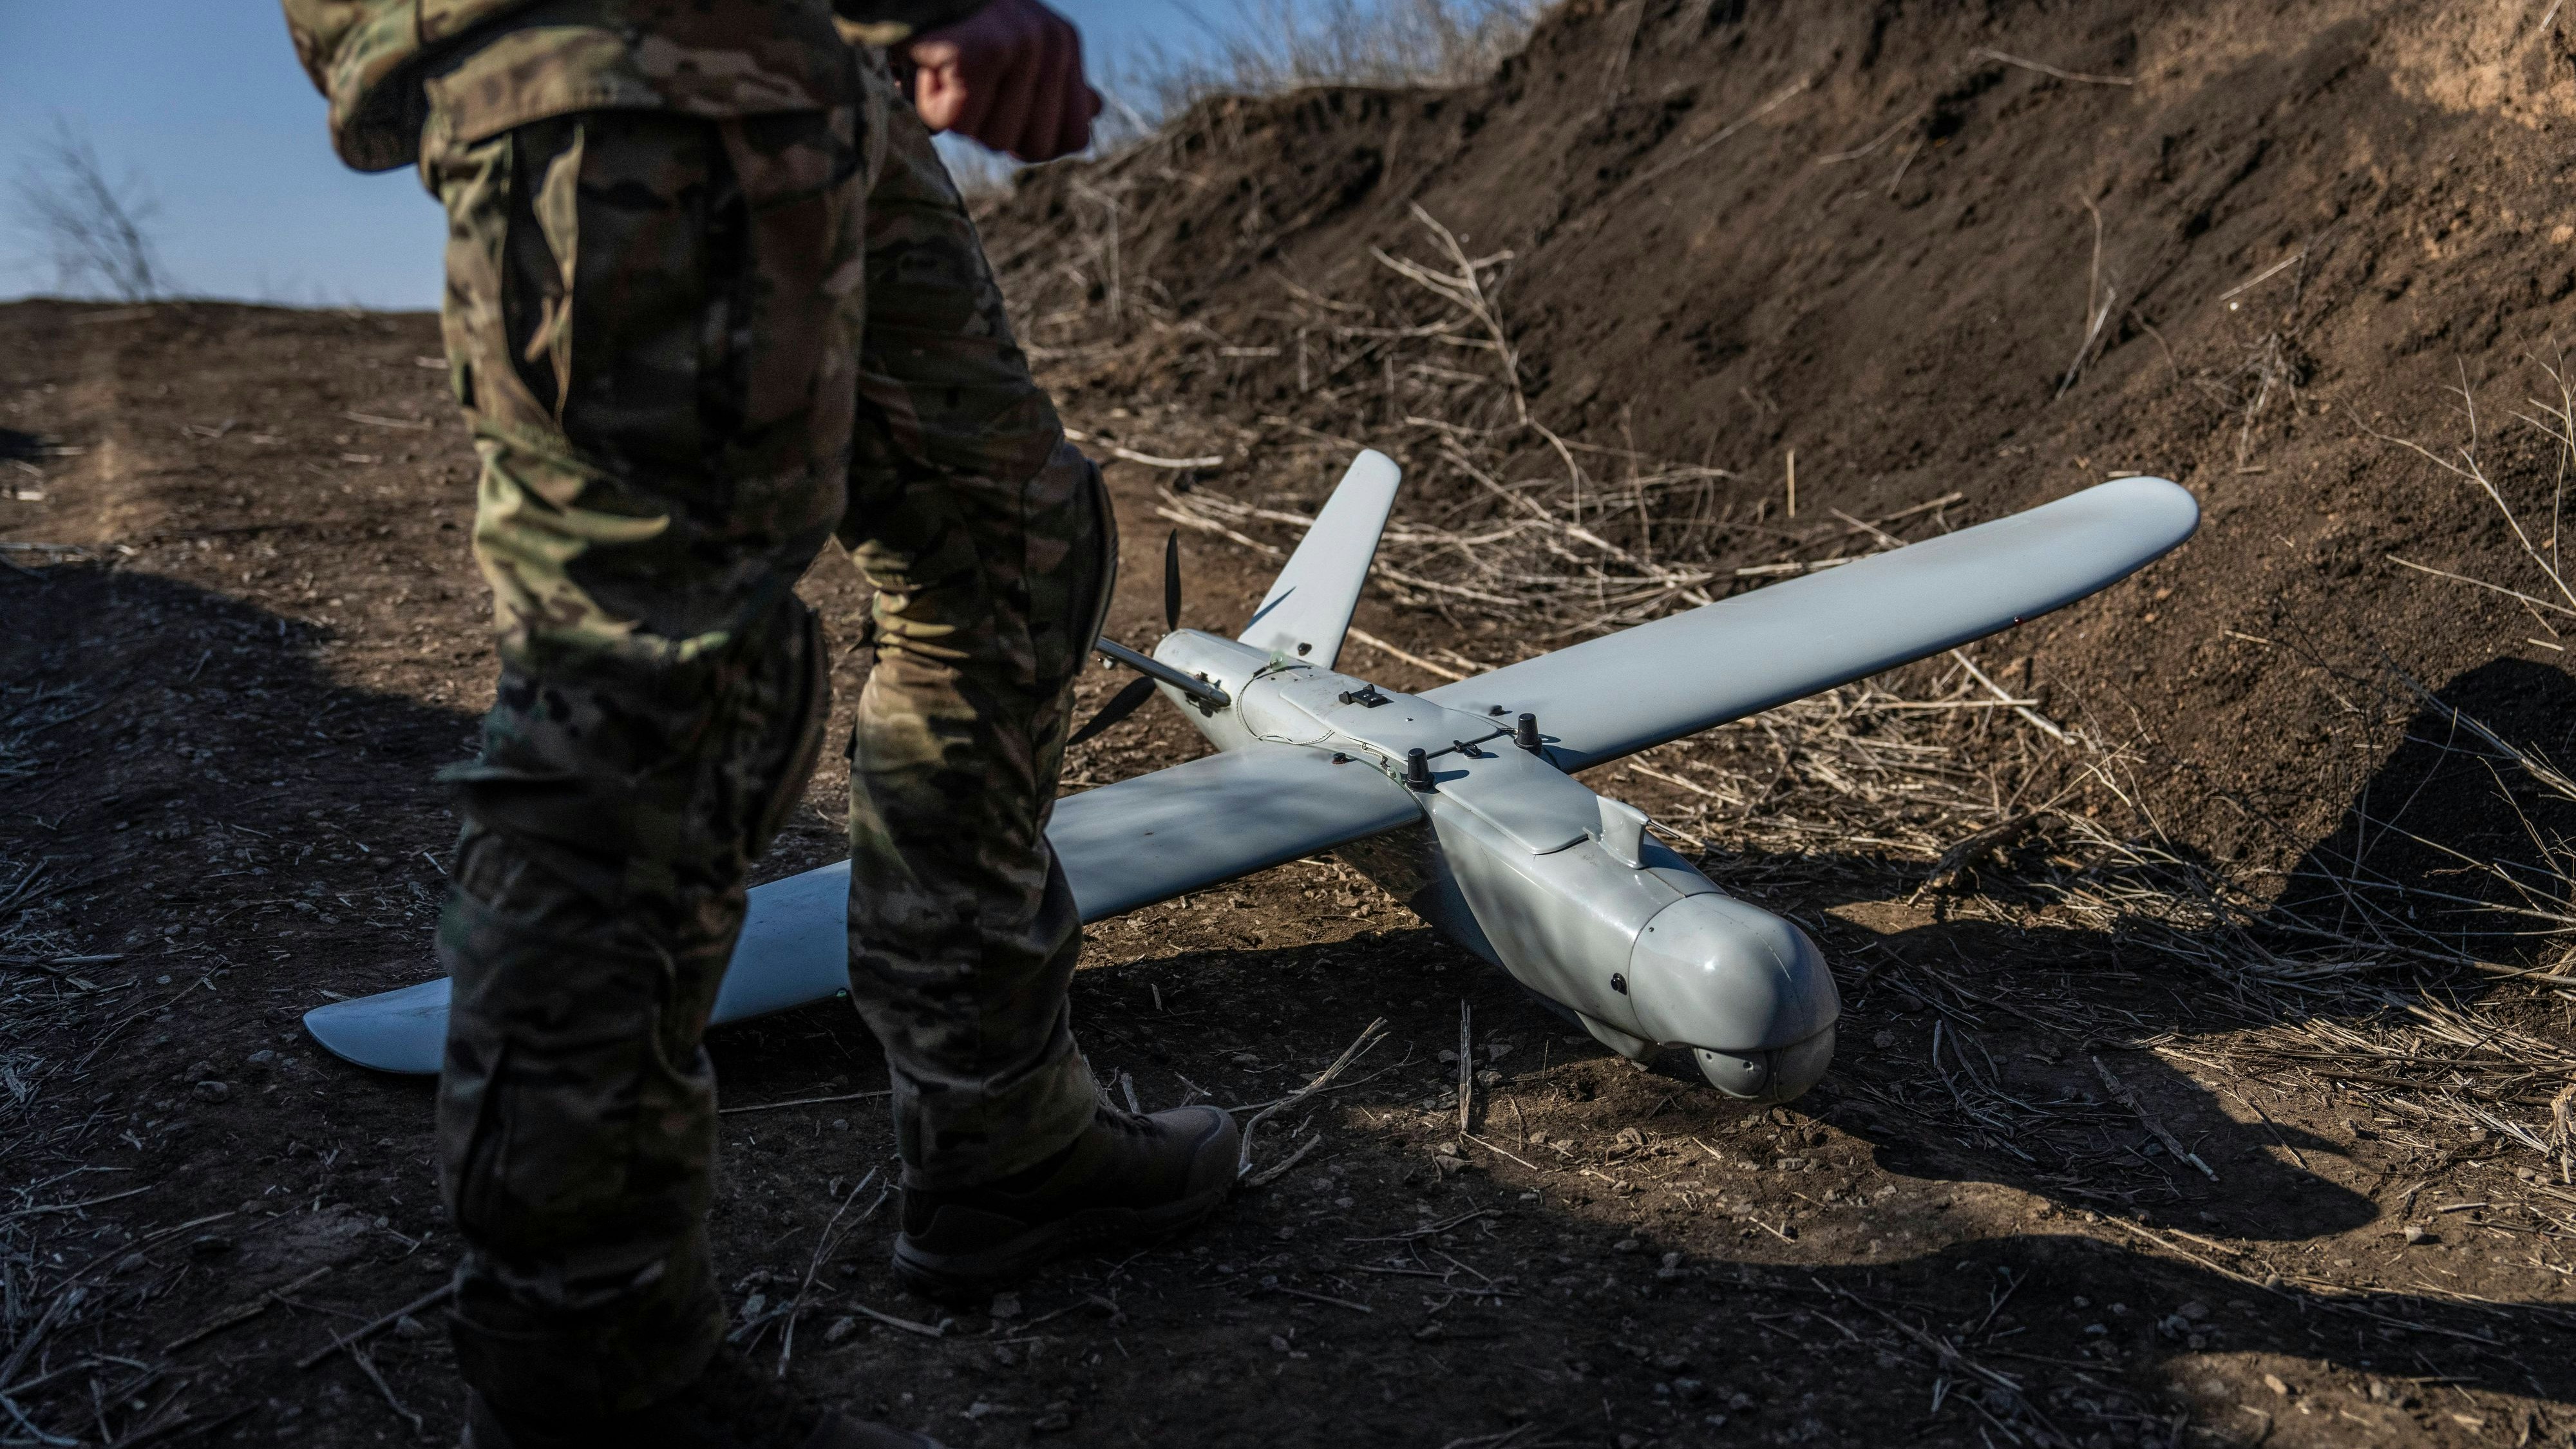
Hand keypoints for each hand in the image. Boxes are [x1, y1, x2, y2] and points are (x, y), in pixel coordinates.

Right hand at [899, 0, 1101, 162]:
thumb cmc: (953, 22)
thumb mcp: (1014, 50)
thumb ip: (1053, 84)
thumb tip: (1096, 108)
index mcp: (1064, 44)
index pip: (1074, 138)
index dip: (1030, 142)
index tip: (996, 109)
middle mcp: (1053, 44)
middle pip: (1035, 147)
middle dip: (991, 129)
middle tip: (965, 86)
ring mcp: (1023, 46)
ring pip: (993, 138)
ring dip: (956, 116)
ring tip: (944, 69)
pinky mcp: (983, 52)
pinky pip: (957, 121)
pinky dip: (930, 104)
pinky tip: (928, 67)